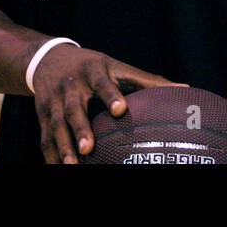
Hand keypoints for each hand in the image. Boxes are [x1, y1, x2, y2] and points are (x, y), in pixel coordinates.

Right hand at [31, 44, 183, 163]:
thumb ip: (148, 80)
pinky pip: (44, 138)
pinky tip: (58, 169)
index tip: (121, 109)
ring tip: (72, 166)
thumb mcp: (117, 67)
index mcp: (92, 72)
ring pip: (56, 126)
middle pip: (73, 108)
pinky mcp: (42, 115)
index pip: (102, 83)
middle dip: (80, 127)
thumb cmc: (92, 66)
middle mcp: (71, 86)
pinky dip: (51, 156)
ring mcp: (54, 102)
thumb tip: (184, 89)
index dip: (110, 95)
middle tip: (89, 147)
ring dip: (63, 146)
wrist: (48, 58)